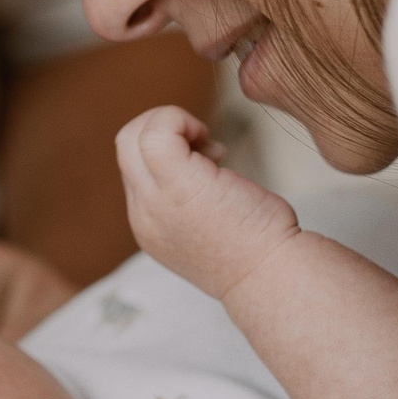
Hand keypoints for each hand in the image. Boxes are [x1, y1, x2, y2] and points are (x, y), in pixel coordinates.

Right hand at [114, 105, 299, 300]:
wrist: (272, 277)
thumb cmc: (259, 250)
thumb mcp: (208, 229)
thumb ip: (190, 201)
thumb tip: (202, 158)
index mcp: (148, 225)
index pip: (133, 166)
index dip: (167, 148)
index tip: (207, 159)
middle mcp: (143, 215)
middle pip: (124, 144)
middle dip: (163, 126)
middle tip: (203, 141)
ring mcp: (155, 202)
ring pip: (133, 135)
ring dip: (173, 125)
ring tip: (212, 151)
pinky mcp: (177, 187)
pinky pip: (158, 131)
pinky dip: (183, 121)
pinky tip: (217, 148)